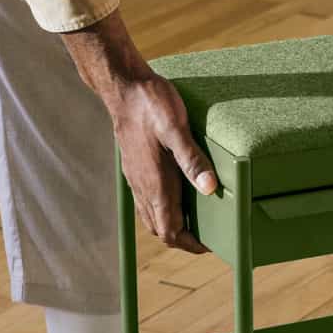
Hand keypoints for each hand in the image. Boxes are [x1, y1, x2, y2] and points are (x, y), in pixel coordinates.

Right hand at [60, 11, 215, 253]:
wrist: (122, 87)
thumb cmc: (151, 104)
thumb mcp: (176, 128)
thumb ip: (192, 159)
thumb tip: (209, 188)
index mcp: (156, 184)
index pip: (171, 231)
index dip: (191, 244)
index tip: (210, 245)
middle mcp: (144, 188)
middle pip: (161, 230)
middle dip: (183, 239)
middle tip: (207, 236)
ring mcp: (137, 179)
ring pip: (152, 218)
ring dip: (172, 226)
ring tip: (195, 223)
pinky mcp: (134, 169)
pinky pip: (147, 202)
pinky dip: (163, 211)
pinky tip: (175, 199)